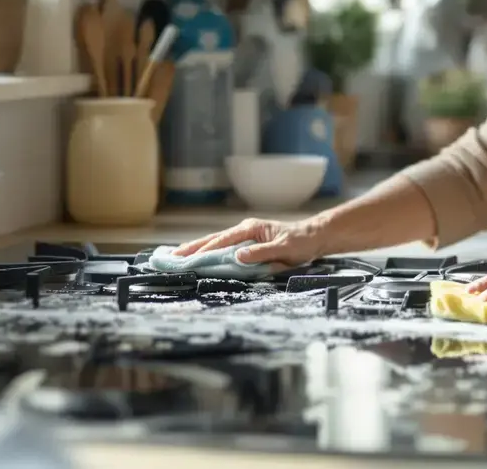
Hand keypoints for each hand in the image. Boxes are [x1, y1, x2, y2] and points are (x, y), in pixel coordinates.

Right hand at [173, 217, 327, 265]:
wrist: (315, 237)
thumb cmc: (301, 242)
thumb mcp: (283, 249)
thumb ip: (261, 254)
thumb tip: (237, 257)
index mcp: (250, 229)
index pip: (222, 241)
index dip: (203, 250)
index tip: (187, 258)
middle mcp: (245, 230)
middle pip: (214, 239)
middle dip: (193, 248)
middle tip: (172, 256)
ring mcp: (246, 236)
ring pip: (217, 243)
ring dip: (199, 250)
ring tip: (179, 256)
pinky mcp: (249, 244)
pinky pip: (226, 249)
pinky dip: (212, 253)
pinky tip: (202, 257)